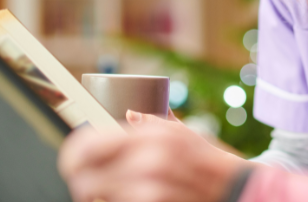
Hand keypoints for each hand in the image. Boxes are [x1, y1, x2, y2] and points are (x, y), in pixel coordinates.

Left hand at [59, 112, 247, 201]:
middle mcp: (148, 161)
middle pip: (83, 174)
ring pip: (94, 197)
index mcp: (153, 135)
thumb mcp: (184, 133)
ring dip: (94, 195)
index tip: (73, 157)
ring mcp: (148, 190)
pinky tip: (121, 198)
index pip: (89, 143)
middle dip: (80, 178)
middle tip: (84, 179)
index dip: (73, 152)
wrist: (235, 190)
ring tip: (103, 192)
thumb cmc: (208, 161)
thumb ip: (154, 123)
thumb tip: (129, 113)